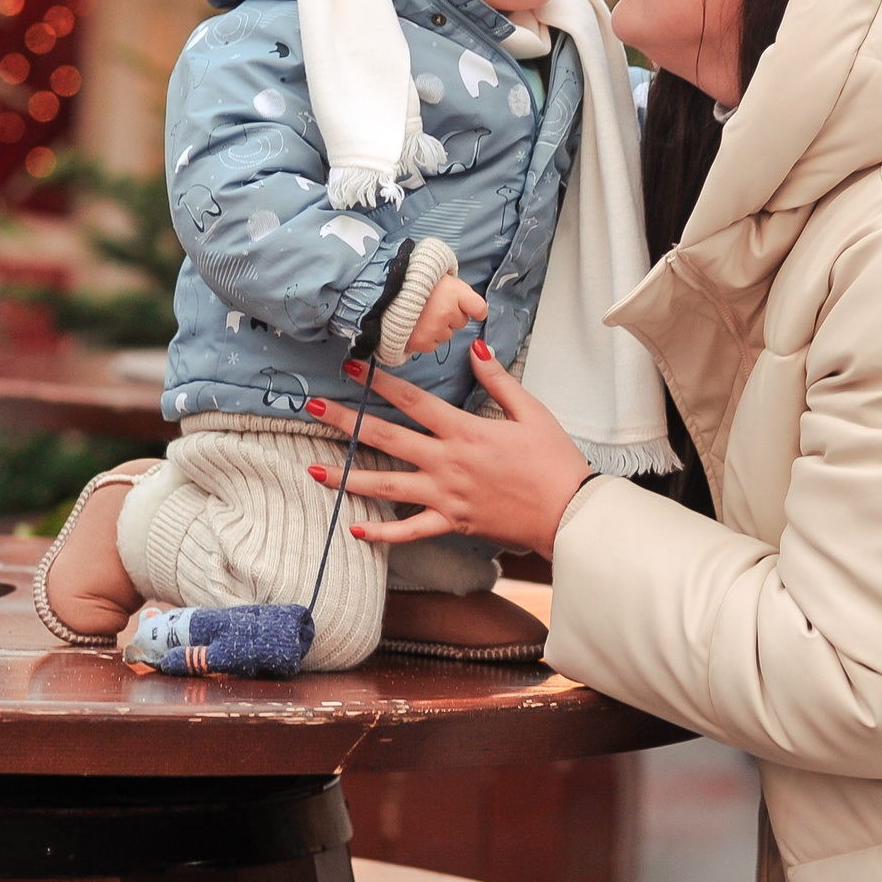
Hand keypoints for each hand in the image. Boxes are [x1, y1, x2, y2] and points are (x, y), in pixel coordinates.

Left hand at [307, 343, 591, 558]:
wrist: (567, 512)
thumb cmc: (554, 460)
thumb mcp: (531, 411)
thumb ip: (499, 380)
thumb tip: (477, 349)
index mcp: (465, 431)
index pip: (413, 401)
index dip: (379, 383)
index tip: (352, 368)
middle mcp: (447, 463)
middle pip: (386, 439)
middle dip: (346, 423)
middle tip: (313, 409)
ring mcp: (445, 496)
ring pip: (386, 486)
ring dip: (347, 477)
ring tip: (313, 470)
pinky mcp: (451, 523)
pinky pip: (409, 530)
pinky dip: (381, 532)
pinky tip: (354, 530)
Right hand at [404, 275, 486, 354]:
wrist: (376, 290)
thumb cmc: (406, 278)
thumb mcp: (434, 272)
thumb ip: (454, 287)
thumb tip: (472, 304)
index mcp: (453, 290)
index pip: (478, 307)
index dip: (475, 309)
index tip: (473, 311)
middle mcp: (446, 311)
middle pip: (460, 321)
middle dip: (450, 315)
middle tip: (431, 304)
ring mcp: (434, 328)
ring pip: (446, 335)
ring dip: (437, 327)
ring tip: (419, 314)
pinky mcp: (421, 342)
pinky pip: (432, 345)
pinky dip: (424, 338)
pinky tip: (413, 326)